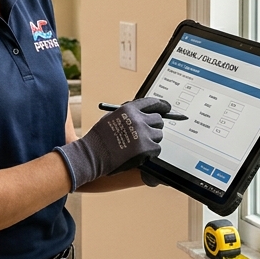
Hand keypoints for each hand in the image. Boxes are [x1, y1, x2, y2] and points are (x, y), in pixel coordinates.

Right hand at [54, 97, 171, 190]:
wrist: (92, 155)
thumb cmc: (99, 139)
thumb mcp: (112, 118)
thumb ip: (129, 115)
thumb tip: (144, 115)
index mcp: (129, 110)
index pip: (152, 103)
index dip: (161, 105)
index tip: (167, 108)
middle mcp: (138, 119)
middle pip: (158, 120)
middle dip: (154, 126)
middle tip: (147, 133)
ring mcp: (143, 134)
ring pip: (158, 135)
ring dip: (151, 140)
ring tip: (137, 145)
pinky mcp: (146, 149)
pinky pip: (157, 148)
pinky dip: (150, 152)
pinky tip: (138, 153)